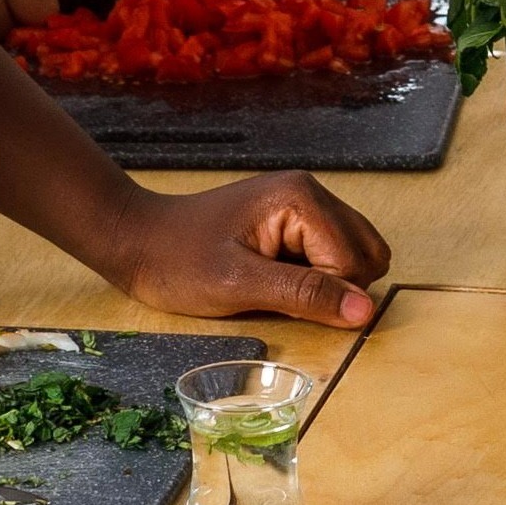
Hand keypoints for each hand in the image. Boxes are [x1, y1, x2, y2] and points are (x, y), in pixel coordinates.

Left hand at [86, 168, 392, 329]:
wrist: (138, 242)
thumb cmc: (179, 262)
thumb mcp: (240, 286)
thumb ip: (306, 296)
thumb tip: (365, 311)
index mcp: (302, 199)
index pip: (355, 261)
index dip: (328, 295)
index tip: (282, 303)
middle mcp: (312, 193)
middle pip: (366, 254)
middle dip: (336, 287)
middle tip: (283, 296)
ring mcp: (304, 204)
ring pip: (354, 255)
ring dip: (326, 283)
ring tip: (278, 288)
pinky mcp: (294, 219)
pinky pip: (330, 254)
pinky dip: (314, 276)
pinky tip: (276, 280)